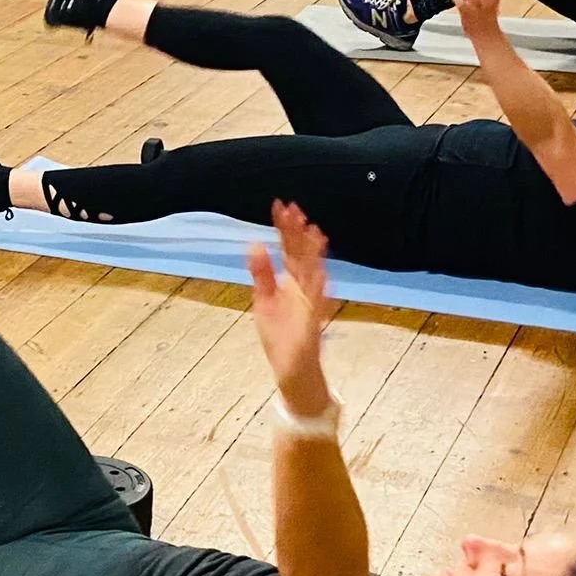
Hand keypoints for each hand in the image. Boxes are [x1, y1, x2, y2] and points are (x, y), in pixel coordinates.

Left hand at [247, 201, 337, 413]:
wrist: (293, 370)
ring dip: (313, 254)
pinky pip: (317, 305)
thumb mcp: (264, 301)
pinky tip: (321, 273)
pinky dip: (319, 289)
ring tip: (313, 232)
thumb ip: (261, 274)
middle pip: (301, 255)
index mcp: (291, 283)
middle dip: (298, 234)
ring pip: (313, 274)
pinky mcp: (312, 325)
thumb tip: (255, 244)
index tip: (280, 205)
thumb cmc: (280, 336)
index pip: (289, 249)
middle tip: (294, 209)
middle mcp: (303, 290)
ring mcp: (310, 306)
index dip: (285, 228)